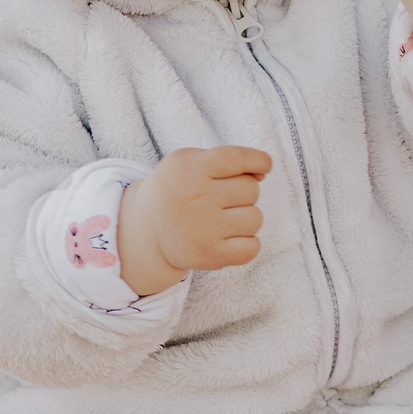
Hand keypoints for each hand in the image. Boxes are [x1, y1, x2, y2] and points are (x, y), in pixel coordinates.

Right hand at [117, 146, 270, 297]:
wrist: (148, 229)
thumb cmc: (177, 190)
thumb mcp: (189, 162)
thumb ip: (226, 159)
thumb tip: (262, 172)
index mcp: (192, 168)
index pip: (237, 158)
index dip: (259, 160)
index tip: (264, 166)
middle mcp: (197, 197)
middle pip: (251, 189)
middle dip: (244, 192)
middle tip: (222, 199)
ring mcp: (204, 228)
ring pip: (255, 218)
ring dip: (246, 218)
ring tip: (224, 219)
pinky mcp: (209, 255)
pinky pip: (252, 247)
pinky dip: (247, 243)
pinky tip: (230, 238)